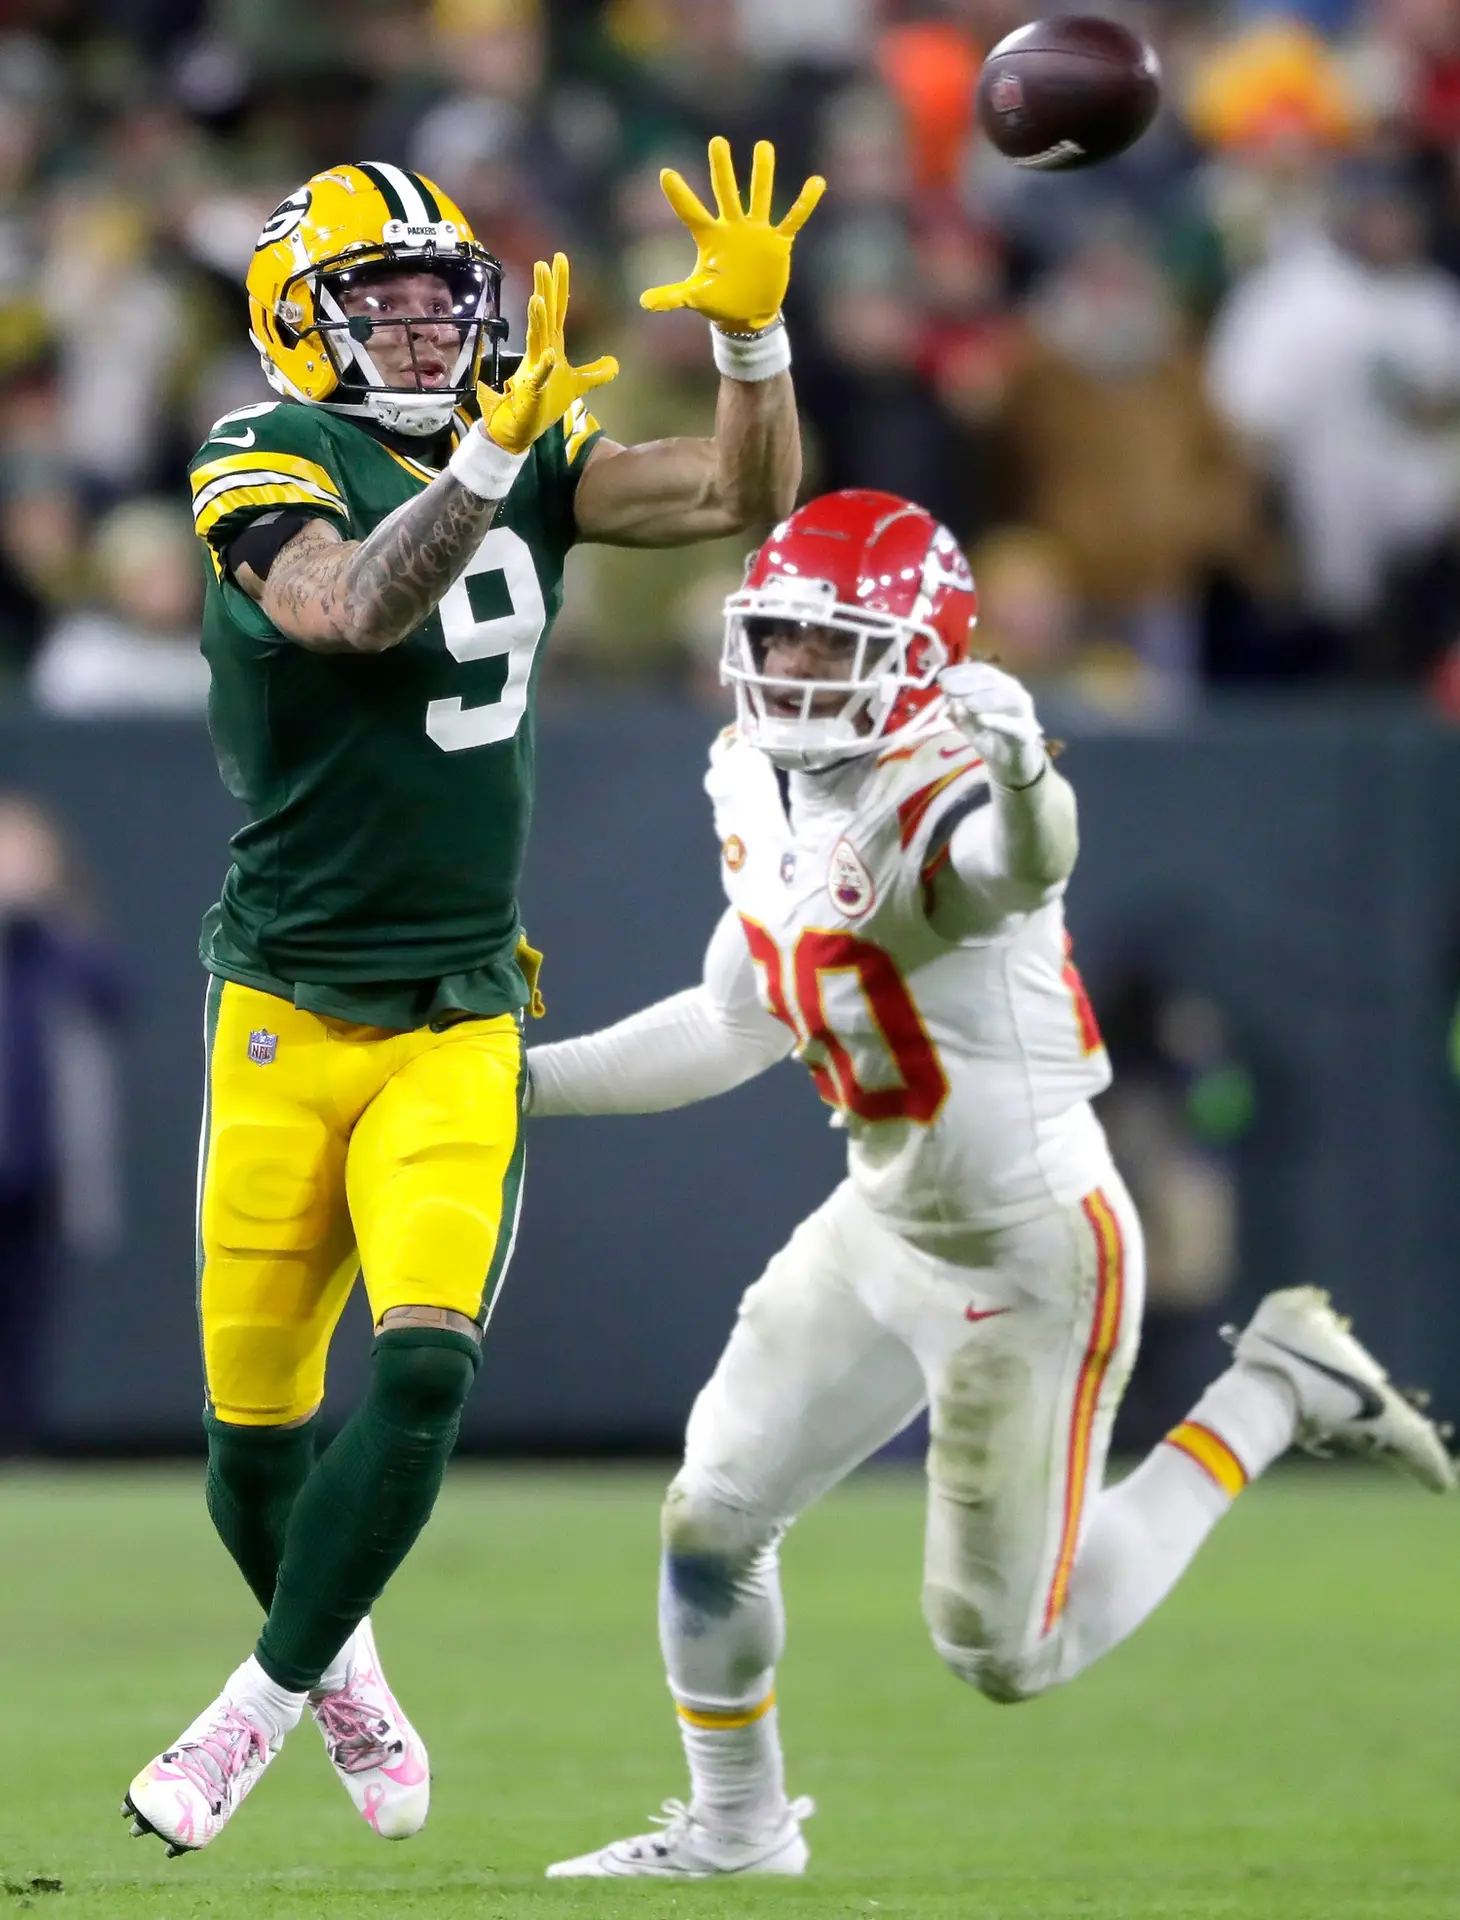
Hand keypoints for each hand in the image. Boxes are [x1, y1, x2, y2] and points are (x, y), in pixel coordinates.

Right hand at [478, 253, 617, 456]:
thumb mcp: (576, 385)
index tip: (560, 258)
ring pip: (537, 340)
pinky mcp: (531, 391)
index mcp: (551, 346)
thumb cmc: (543, 403)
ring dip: (538, 321)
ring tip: (539, 299)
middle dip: (545, 291)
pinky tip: (550, 355)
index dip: (560, 286)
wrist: (520, 429)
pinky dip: (543, 367)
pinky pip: (538, 377)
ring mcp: (534, 370)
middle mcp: (540, 351)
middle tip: (544, 264)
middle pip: (546, 317)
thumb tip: (616, 363)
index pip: (558, 310)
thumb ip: (595, 372)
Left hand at [641, 136, 824, 333]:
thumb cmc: (719, 302)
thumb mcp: (695, 297)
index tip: (666, 173)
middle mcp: (732, 227)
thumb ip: (672, 297)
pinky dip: (805, 203)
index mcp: (709, 238)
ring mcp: (756, 232)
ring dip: (762, 173)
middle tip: (717, 142)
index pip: (691, 212)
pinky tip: (816, 182)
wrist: (748, 314)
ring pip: (759, 196)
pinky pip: (793, 219)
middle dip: (721, 169)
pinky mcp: (777, 242)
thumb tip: (644, 303)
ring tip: (763, 146)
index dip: (679, 195)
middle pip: (725, 192)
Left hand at [939, 661, 1046, 788]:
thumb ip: (958, 710)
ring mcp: (1023, 711)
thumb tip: (948, 699)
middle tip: (948, 688)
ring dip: (985, 699)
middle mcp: (1013, 691)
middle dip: (968, 683)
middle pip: (993, 680)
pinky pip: (1014, 725)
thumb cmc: (989, 737)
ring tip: (966, 703)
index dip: (960, 672)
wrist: (1010, 763)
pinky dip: (999, 721)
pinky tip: (983, 720)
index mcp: (998, 684)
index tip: (941, 678)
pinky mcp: (1026, 732)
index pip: (981, 671)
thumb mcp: (967, 722)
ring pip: (1008, 698)